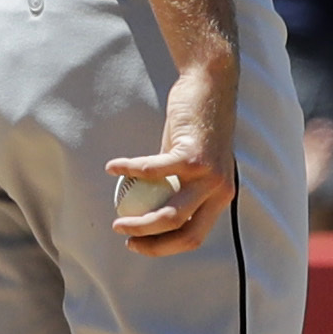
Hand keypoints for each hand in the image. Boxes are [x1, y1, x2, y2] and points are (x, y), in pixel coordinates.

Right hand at [108, 56, 237, 258]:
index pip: (193, 237)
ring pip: (171, 213)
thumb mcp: (188, 161)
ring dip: (140, 223)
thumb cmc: (196, 125)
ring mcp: (209, 175)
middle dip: (149, 241)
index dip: (163, 247)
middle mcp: (220, 191)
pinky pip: (154, 171)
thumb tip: (146, 206)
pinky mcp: (193, 155)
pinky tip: (112, 168)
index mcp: (220, 197)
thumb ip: (174, 184)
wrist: (211, 86)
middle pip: (182, 231)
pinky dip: (130, 170)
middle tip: (124, 235)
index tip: (138, 243)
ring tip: (118, 221)